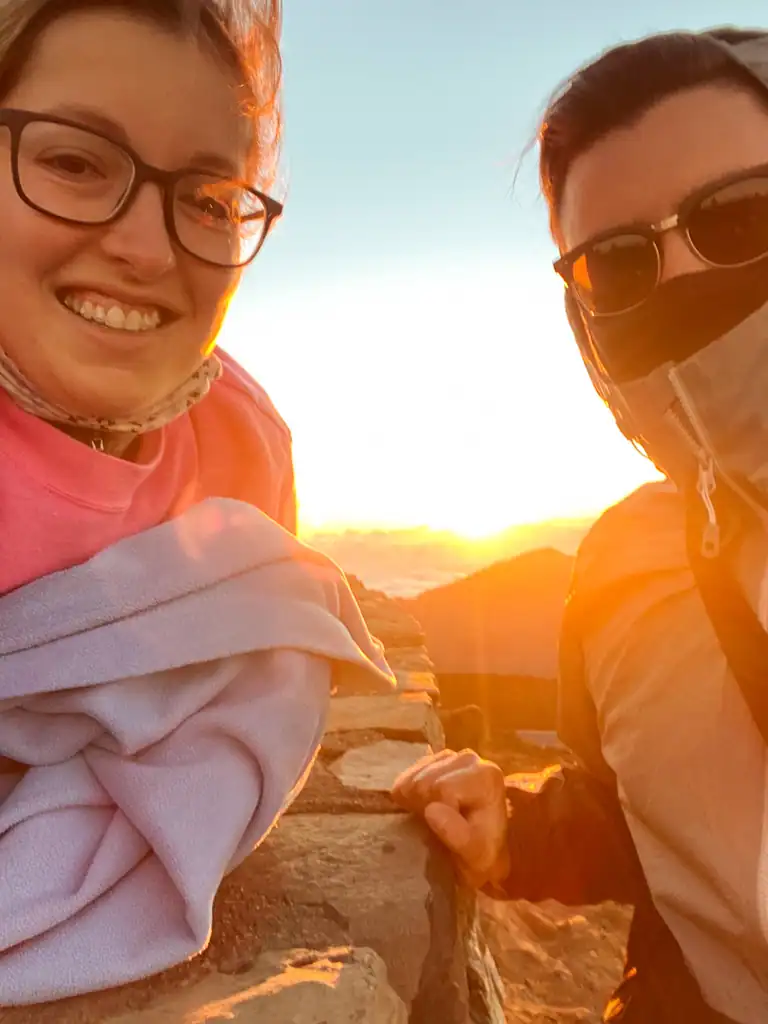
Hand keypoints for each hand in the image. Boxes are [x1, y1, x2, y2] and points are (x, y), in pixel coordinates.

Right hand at [392, 748, 510, 889]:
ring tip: (428, 818)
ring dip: (414, 800)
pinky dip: (409, 791)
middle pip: (426, 779)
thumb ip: (457, 835)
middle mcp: (471, 759)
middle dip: (422, 806)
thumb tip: (431, 810)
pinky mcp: (440, 760)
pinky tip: (421, 806)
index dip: (434, 813)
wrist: (489, 850)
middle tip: (431, 827)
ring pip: (415, 775)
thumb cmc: (483, 855)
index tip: (440, 832)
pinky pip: (411, 772)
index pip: (441, 788)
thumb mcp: (475, 856)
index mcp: (486, 777)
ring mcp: (454, 756)